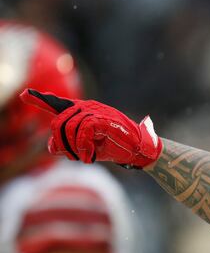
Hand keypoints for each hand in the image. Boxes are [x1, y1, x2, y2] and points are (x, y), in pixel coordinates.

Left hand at [19, 89, 162, 167]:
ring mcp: (97, 111)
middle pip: (59, 122)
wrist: (140, 150)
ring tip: (84, 158)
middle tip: (73, 156)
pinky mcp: (104, 119)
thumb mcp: (88, 147)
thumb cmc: (116, 148)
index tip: (25, 95)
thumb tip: (51, 146)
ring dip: (74, 148)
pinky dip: (83, 146)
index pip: (59, 104)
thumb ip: (69, 145)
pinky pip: (84, 130)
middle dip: (61, 143)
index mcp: (84, 112)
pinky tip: (89, 156)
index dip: (41, 100)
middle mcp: (88, 108)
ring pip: (69, 127)